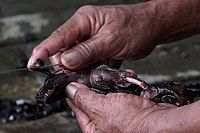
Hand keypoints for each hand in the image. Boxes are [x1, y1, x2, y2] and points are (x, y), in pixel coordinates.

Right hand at [28, 2, 159, 69]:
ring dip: (79, 68)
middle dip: (65, 65)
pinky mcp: (97, 48)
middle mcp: (84, 29)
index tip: (33, 63)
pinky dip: (89, 69)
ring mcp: (91, 40)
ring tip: (88, 74)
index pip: (59, 36)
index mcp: (84, 20)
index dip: (44, 50)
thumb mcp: (111, 40)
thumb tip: (65, 61)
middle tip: (70, 77)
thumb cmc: (135, 27)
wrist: (151, 28)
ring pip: (76, 58)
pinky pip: (87, 61)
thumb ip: (87, 51)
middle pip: (65, 49)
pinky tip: (96, 71)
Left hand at [65, 82, 175, 131]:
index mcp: (94, 128)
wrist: (163, 121)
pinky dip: (121, 85)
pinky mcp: (129, 107)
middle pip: (92, 100)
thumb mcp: (102, 108)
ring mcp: (118, 115)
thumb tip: (71, 90)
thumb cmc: (134, 124)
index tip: (71, 84)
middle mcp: (105, 124)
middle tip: (90, 76)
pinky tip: (124, 80)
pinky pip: (120, 94)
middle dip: (93, 87)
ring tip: (107, 77)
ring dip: (108, 84)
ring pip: (107, 95)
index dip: (74, 94)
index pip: (78, 108)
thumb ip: (84, 99)